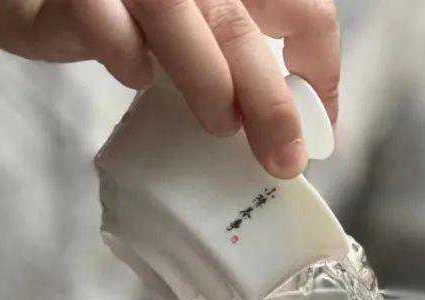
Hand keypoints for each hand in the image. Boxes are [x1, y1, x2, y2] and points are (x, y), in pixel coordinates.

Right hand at [0, 0, 339, 177]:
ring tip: (219, 126)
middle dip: (273, 99)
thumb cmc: (110, 14)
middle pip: (247, 22)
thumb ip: (229, 59)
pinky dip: (125, 54)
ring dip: (208, 78)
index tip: (312, 137)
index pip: (304, 9)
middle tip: (284, 160)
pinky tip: (134, 75)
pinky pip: (104, 23)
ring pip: (182, 15)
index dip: (320, 72)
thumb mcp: (185, 31)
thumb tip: (281, 130)